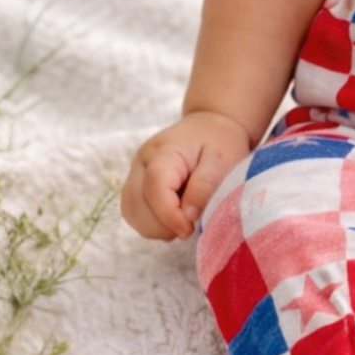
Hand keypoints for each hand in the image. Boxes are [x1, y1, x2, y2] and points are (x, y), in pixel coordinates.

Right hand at [121, 111, 252, 240]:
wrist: (210, 125)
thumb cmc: (219, 140)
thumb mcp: (223, 159)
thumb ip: (205, 186)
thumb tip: (188, 216)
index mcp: (163, 152)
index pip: (154, 189)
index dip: (169, 216)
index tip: (189, 230)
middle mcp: (141, 162)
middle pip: (136, 205)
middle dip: (162, 225)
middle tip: (191, 225)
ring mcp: (135, 173)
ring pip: (131, 213)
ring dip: (156, 227)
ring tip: (183, 221)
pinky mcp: (136, 184)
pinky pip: (134, 213)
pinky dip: (151, 224)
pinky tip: (173, 219)